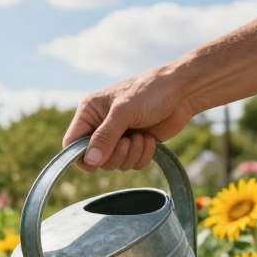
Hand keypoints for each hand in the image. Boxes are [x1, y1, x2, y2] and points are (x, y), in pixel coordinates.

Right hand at [63, 66, 197, 169]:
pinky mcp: (134, 145)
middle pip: (95, 159)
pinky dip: (142, 155)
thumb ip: (105, 137)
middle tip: (128, 141)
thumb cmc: (152, 92)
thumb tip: (90, 161)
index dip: (82, 155)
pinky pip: (131, 164)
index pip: (72, 143)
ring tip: (142, 136)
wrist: (184, 92)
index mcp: (90, 112)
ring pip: (114, 164)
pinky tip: (150, 139)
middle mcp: (100, 126)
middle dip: (115, 154)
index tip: (98, 158)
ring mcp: (118, 136)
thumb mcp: (124, 112)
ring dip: (131, 154)